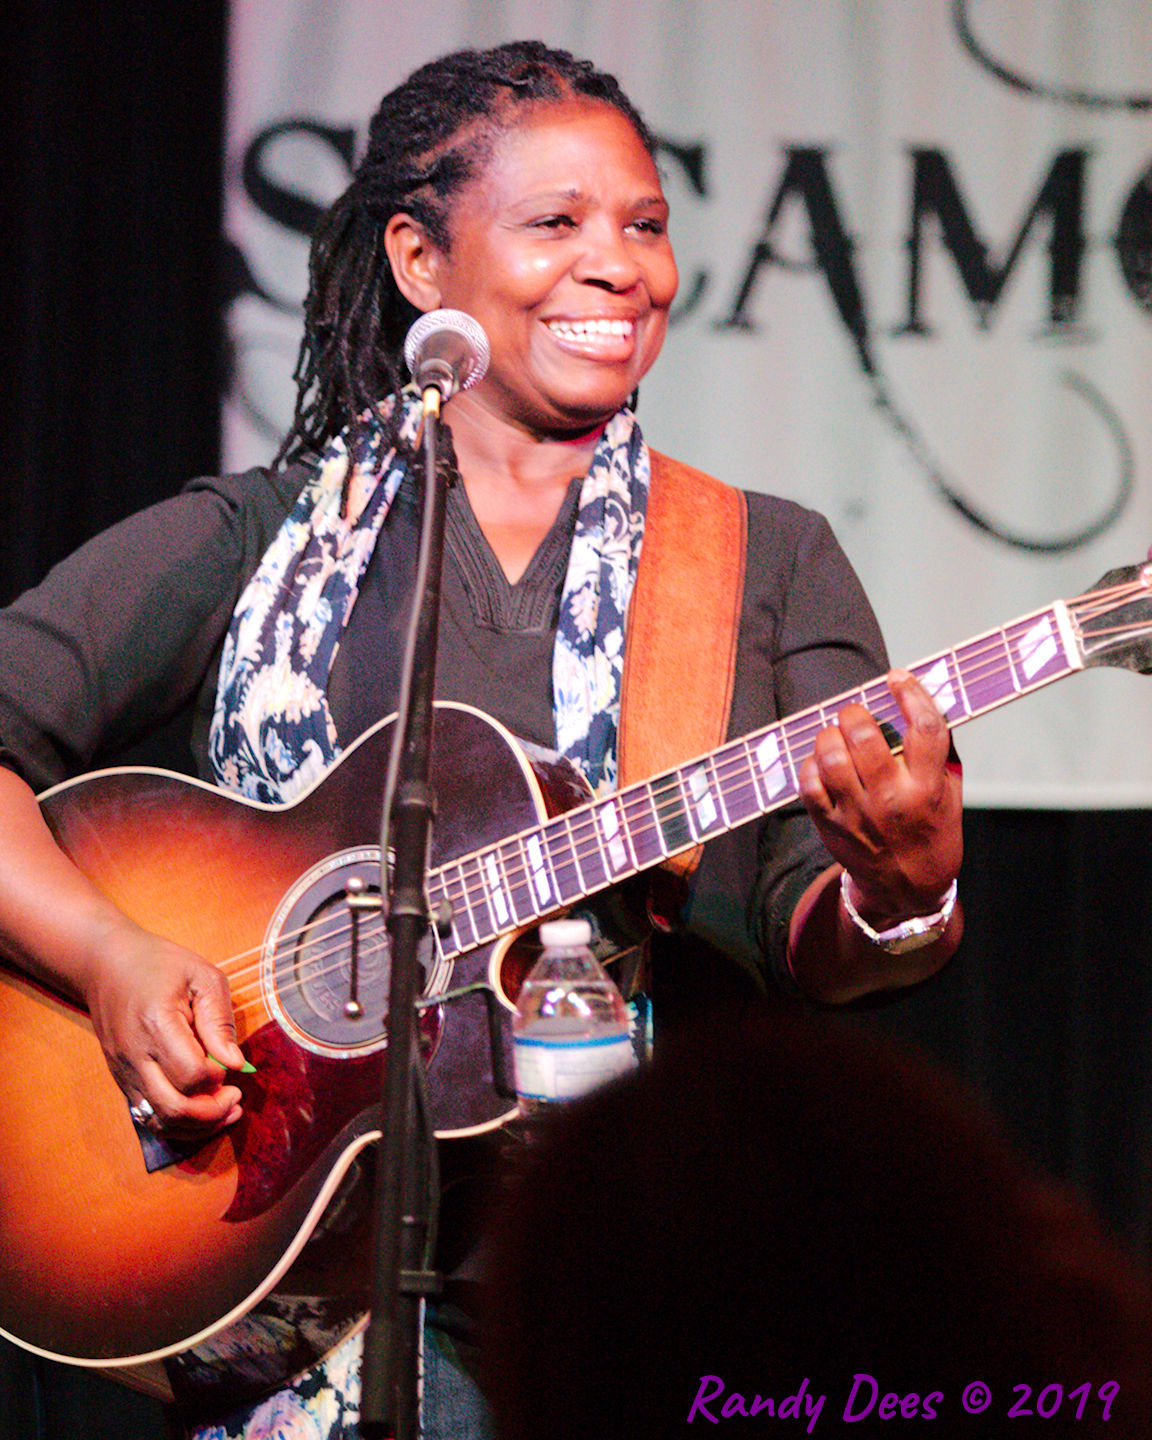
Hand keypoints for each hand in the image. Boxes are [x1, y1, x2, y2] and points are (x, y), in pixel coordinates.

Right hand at [81, 924, 247, 1140]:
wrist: (106, 964)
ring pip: (159, 1121)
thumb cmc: (159, 965)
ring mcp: (124, 1071)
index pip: (191, 1073)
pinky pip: (147, 1116)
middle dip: (212, 1113)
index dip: (217, 1077)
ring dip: (196, 1126)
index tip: (229, 1062)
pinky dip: (177, 1122)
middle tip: (235, 1097)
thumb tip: (235, 1063)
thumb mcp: (202, 976)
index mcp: (157, 1024)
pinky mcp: (121, 1079)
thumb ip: (219, 1020)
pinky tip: (200, 1110)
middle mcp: (135, 1056)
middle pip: (173, 1108)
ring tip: (225, 1110)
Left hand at [797, 668, 961, 922]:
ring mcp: (857, 813)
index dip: (911, 695)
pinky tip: (822, 762)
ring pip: (831, 754)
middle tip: (856, 714)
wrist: (907, 891)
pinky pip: (809, 781)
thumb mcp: (950, 796)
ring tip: (836, 735)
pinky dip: (811, 764)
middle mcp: (892, 799)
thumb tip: (921, 704)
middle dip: (856, 713)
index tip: (898, 679)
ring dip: (830, 735)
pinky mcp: (830, 824)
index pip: (924, 729)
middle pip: (865, 735)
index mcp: (928, 789)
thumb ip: (938, 754)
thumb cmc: (931, 836)